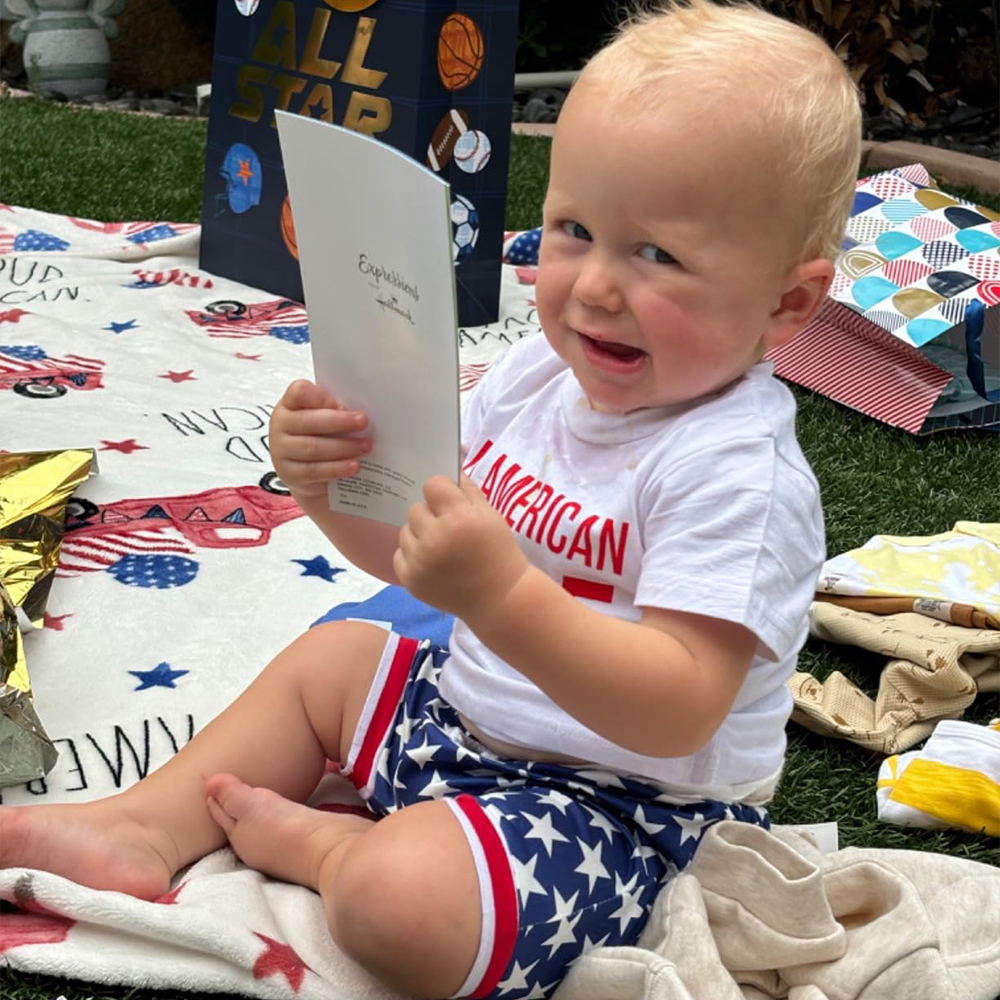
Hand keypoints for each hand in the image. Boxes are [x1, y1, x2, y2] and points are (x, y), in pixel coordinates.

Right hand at [268, 380, 370, 498]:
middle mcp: (281, 425)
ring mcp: (281, 450)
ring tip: (365, 446)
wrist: (307, 474)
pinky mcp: (289, 473)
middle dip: (339, 422)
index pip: (299, 393)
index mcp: (289, 404)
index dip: (321, 398)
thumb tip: (358, 414)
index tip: (344, 404)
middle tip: (363, 422)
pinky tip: (353, 465)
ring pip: (313, 447)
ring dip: (343, 447)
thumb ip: (335, 411)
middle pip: (309, 421)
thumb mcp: (325, 419)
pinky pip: (314, 470)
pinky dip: (337, 468)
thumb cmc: (319, 437)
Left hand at [394, 474, 529, 621]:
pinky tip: (432, 562)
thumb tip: (449, 474)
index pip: (432, 485)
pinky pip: (399, 554)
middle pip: (416, 509)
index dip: (442, 491)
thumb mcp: (491, 516)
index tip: (451, 502)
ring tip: (441, 547)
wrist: (499, 598)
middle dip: (431, 514)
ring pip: (405, 531)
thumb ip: (468, 491)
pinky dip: (412, 556)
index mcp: (458, 518)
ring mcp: (420, 561)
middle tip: (448, 529)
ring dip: (420, 534)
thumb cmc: (498, 552)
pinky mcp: (411, 580)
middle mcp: (435, 538)